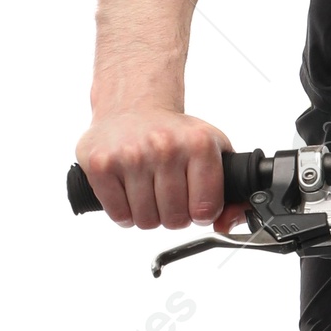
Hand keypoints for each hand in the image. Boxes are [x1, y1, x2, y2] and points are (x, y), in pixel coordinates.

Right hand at [74, 106, 238, 230]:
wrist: (132, 106)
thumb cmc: (173, 133)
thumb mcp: (212, 150)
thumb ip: (230, 188)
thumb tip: (225, 225)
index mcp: (198, 144)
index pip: (205, 209)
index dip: (200, 213)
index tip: (195, 203)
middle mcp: (165, 147)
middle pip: (174, 219)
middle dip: (173, 215)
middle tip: (168, 195)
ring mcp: (130, 155)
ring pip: (145, 221)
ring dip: (148, 214)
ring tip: (148, 191)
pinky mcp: (100, 164)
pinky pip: (118, 215)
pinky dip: (124, 212)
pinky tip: (129, 192)